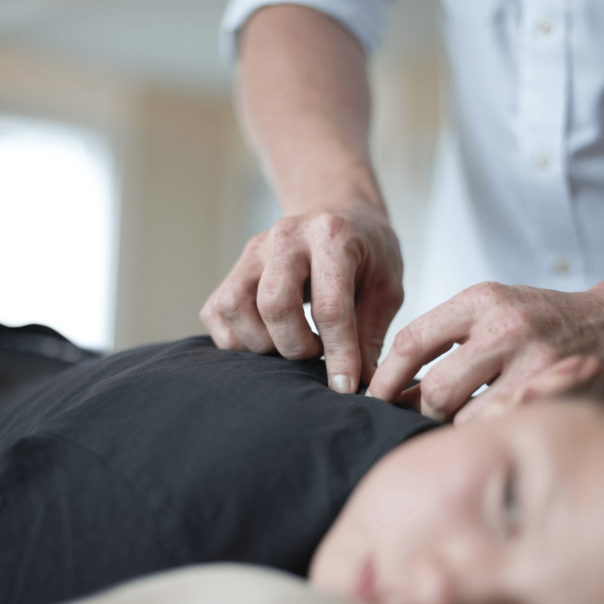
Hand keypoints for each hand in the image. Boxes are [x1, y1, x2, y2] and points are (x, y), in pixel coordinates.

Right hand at [200, 205, 403, 392]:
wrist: (339, 217)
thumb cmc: (367, 256)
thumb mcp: (387, 287)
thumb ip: (371, 333)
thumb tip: (364, 386)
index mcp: (332, 236)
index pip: (330, 305)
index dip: (339, 354)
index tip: (346, 386)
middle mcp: (285, 237)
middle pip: (273, 304)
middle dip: (295, 346)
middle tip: (317, 352)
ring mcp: (252, 251)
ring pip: (234, 307)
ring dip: (262, 342)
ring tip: (292, 344)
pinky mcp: (232, 269)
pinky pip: (216, 313)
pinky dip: (237, 339)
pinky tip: (268, 339)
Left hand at [366, 282, 603, 422]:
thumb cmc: (549, 326)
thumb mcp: (498, 312)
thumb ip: (451, 341)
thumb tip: (395, 392)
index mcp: (482, 300)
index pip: (413, 341)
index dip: (387, 378)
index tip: (373, 398)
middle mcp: (507, 326)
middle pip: (436, 389)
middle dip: (423, 413)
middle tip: (421, 421)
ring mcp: (536, 363)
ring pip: (468, 417)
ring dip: (456, 430)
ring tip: (458, 430)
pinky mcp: (559, 394)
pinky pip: (503, 430)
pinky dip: (488, 437)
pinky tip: (491, 434)